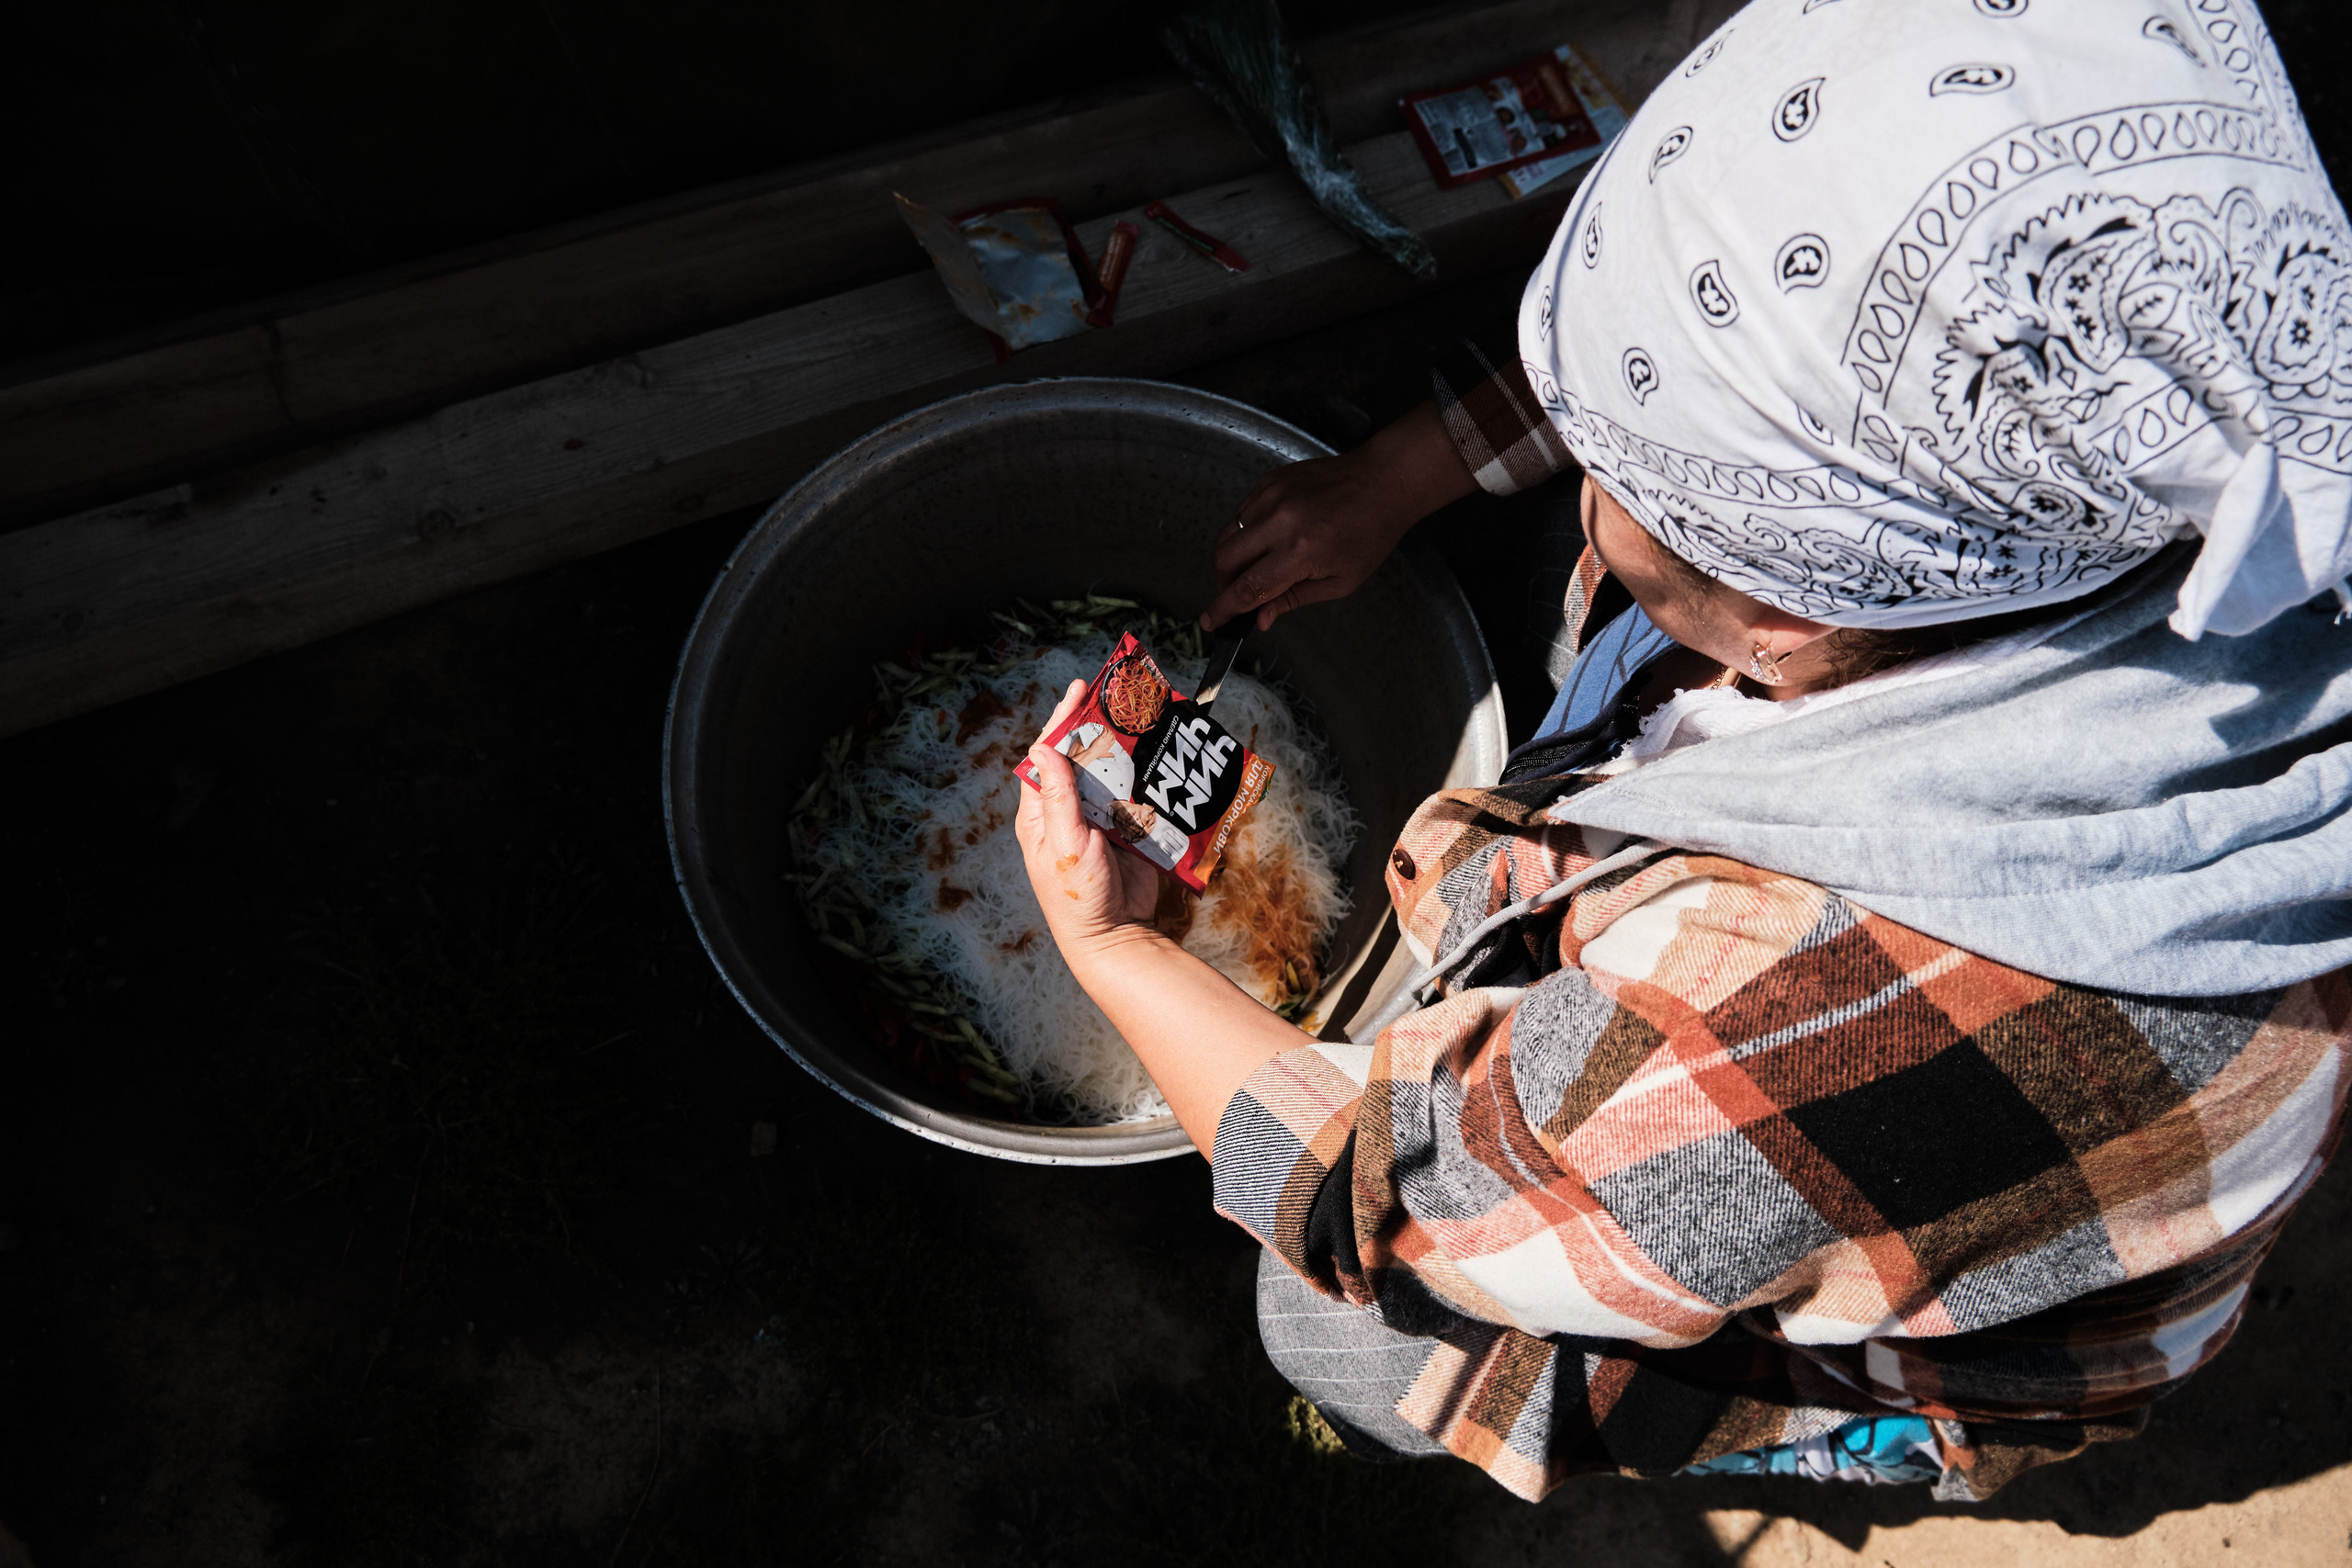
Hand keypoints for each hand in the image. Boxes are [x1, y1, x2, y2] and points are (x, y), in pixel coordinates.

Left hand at [1017, 680, 1160, 961]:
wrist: (1117, 937)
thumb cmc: (1078, 898)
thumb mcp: (1064, 843)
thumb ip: (1058, 796)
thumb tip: (1042, 749)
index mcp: (1041, 813)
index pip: (1048, 755)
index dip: (1063, 721)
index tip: (1079, 690)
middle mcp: (1068, 811)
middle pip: (1082, 758)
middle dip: (1099, 727)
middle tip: (1118, 696)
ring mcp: (1099, 820)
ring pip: (1112, 773)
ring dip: (1127, 749)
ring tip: (1142, 718)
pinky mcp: (1127, 831)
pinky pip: (1137, 796)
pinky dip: (1147, 776)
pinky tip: (1160, 756)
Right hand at [1198, 400, 1477, 631]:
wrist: (1382, 481)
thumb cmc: (1369, 534)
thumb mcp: (1339, 581)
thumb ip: (1293, 599)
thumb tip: (1260, 618)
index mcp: (1301, 552)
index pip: (1247, 588)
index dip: (1224, 609)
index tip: (1210, 622)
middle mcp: (1280, 521)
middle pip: (1225, 559)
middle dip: (1223, 584)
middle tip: (1237, 594)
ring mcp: (1271, 496)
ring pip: (1227, 535)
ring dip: (1231, 559)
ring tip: (1254, 567)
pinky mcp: (1269, 481)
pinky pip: (1240, 513)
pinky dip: (1243, 533)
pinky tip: (1265, 539)